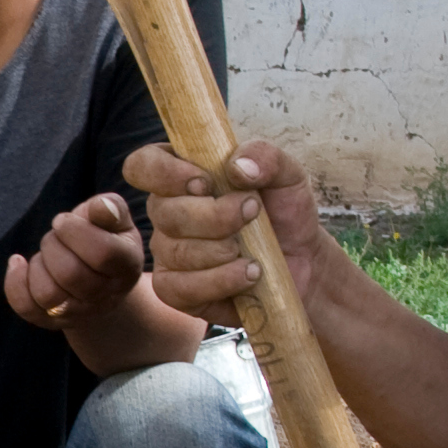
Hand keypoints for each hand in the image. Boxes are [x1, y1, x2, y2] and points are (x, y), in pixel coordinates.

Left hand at [2, 192, 149, 331]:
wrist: (99, 277)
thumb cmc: (105, 237)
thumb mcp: (115, 219)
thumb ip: (109, 207)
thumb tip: (100, 207)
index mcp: (126, 265)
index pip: (103, 253)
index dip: (75, 231)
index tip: (63, 220)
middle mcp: (106, 296)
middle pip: (70, 274)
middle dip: (53, 244)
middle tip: (55, 235)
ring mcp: (79, 312)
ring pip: (48, 295)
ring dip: (37, 264)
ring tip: (45, 253)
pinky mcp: (52, 320)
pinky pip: (26, 308)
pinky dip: (15, 282)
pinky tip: (19, 263)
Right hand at [124, 138, 330, 323]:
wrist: (304, 263)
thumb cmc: (285, 214)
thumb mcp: (288, 175)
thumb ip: (266, 157)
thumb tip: (237, 166)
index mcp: (182, 175)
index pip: (143, 165)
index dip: (165, 173)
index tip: (206, 183)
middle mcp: (167, 212)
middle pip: (163, 211)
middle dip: (215, 215)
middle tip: (252, 212)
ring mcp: (168, 252)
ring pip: (176, 251)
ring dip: (223, 250)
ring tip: (255, 252)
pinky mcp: (176, 290)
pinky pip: (181, 288)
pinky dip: (221, 281)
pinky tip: (248, 275)